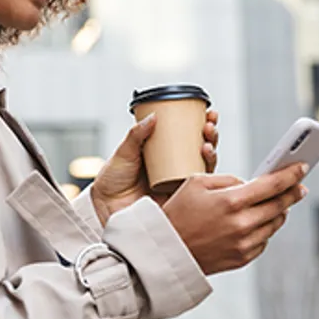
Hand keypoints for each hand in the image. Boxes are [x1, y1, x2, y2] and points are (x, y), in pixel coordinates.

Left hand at [90, 110, 218, 224]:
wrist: (106, 205)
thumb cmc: (112, 179)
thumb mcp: (124, 152)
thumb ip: (136, 135)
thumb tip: (153, 115)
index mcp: (163, 152)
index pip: (187, 135)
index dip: (202, 124)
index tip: (209, 113)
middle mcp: (174, 166)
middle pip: (200, 149)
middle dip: (211, 136)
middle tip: (209, 126)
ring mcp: (177, 182)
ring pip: (203, 167)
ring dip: (212, 153)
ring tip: (207, 144)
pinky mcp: (178, 198)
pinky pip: (198, 189)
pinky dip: (206, 176)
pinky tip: (206, 165)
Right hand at [161, 163, 307, 274]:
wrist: (166, 251)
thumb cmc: (178, 213)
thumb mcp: (196, 183)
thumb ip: (228, 179)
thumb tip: (251, 184)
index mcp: (231, 201)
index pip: (273, 184)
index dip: (291, 174)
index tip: (303, 167)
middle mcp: (242, 224)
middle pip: (280, 205)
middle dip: (293, 192)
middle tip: (299, 185)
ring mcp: (245, 243)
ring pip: (275, 223)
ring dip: (280, 211)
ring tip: (277, 203)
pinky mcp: (243, 258)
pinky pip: (264, 240)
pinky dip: (264, 228)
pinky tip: (256, 222)